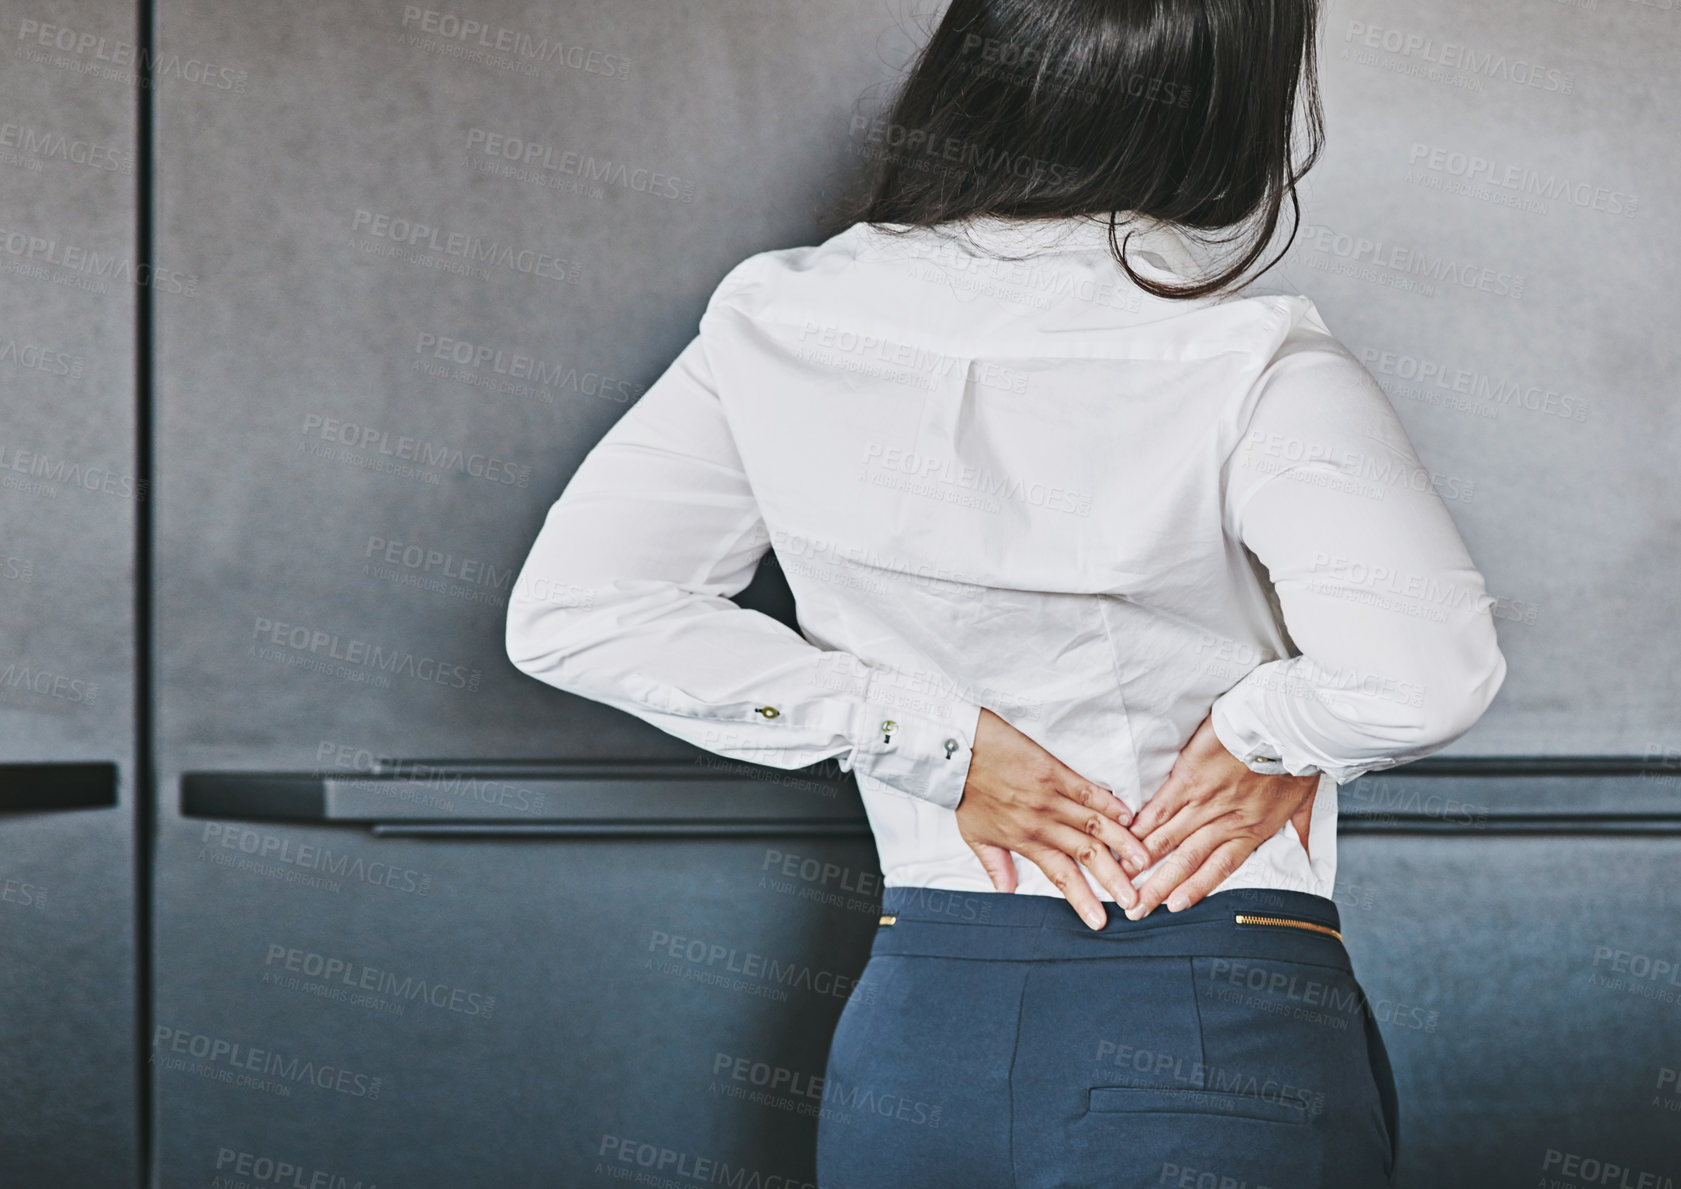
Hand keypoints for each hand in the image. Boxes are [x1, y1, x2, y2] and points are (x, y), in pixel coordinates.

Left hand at [955, 707, 1153, 929]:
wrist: (958, 752)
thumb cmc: (966, 793)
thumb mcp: (975, 836)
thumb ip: (995, 865)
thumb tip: (1007, 893)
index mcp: (1025, 841)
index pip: (1060, 876)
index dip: (1082, 900)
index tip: (1100, 921)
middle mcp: (1043, 823)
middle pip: (1086, 854)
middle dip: (1113, 879)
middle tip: (1135, 899)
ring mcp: (1051, 797)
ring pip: (1094, 825)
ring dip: (1122, 843)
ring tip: (1144, 861)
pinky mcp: (1055, 772)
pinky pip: (1088, 791)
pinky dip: (1110, 803)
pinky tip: (1129, 817)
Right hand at [1125, 711, 1318, 919]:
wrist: (1285, 728)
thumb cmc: (1297, 759)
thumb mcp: (1307, 801)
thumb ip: (1302, 831)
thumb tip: (1309, 854)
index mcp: (1252, 830)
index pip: (1219, 868)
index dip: (1195, 888)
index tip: (1173, 906)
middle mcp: (1225, 821)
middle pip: (1186, 860)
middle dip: (1158, 886)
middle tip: (1137, 907)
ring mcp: (1205, 800)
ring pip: (1169, 837)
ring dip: (1144, 859)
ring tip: (1124, 877)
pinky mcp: (1189, 777)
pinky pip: (1162, 805)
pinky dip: (1144, 822)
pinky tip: (1128, 835)